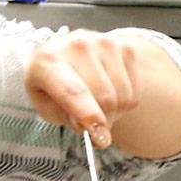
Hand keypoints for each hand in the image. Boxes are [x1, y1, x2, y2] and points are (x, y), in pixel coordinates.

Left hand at [25, 30, 143, 147]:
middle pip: (104, 98)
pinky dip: (124, 102)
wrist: (61, 53)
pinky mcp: (125, 47)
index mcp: (48, 61)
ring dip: (114, 112)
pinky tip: (109, 91)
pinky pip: (134, 92)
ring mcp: (104, 43)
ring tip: (96, 104)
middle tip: (92, 127)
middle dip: (102, 122)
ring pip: (122, 96)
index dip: (88, 114)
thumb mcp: (46, 106)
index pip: (73, 91)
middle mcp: (77, 46)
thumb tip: (94, 128)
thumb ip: (67, 118)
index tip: (100, 137)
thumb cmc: (50, 84)